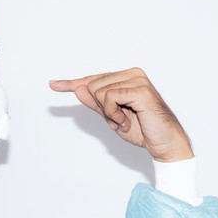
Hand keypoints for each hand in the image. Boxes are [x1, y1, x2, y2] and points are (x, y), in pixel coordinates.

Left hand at [49, 67, 193, 161]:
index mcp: (124, 77)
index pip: (92, 79)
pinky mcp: (139, 89)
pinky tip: (126, 120)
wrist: (163, 143)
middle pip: (91, 85)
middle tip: (118, 120)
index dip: (71, 83)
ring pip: (97, 91)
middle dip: (100, 108)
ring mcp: (136, 79)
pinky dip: (112, 113)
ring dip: (107, 113)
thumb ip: (95, 103)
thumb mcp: (110, 116)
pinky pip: (108, 98)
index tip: (53, 84)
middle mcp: (131, 73)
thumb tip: (78, 89)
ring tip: (124, 120)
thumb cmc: (140, 129)